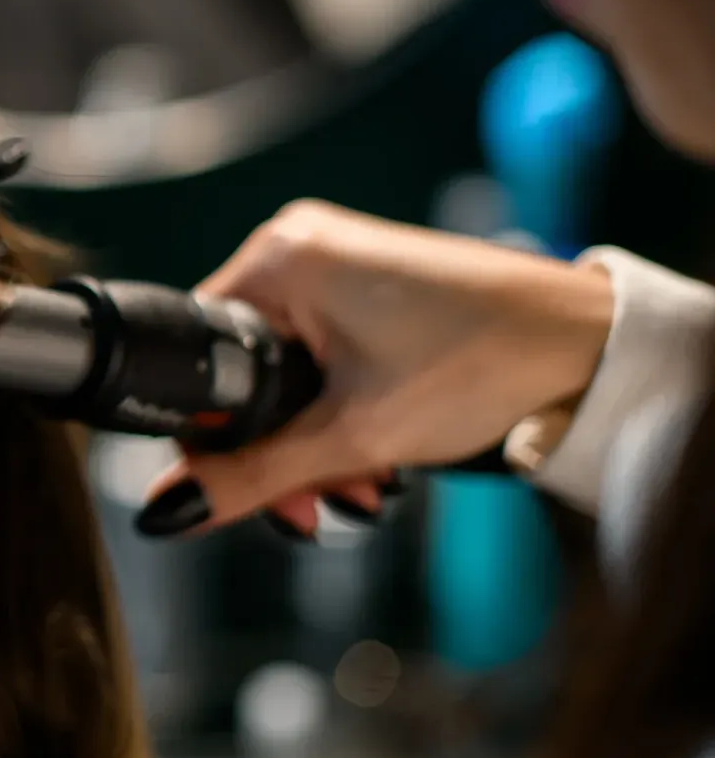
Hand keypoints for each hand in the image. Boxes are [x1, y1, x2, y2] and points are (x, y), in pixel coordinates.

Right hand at [138, 201, 613, 537]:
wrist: (589, 345)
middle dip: (277, 452)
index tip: (249, 491)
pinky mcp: (370, 283)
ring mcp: (336, 261)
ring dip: (313, 443)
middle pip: (243, 371)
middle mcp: (298, 245)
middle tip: (316, 508)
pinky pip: (321, 356)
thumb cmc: (483, 365)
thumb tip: (168, 511)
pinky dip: (339, 410)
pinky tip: (374, 452)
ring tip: (364, 485)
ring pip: (286, 372)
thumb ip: (250, 478)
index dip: (211, 435)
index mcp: (278, 258)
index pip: (197, 354)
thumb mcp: (352, 437)